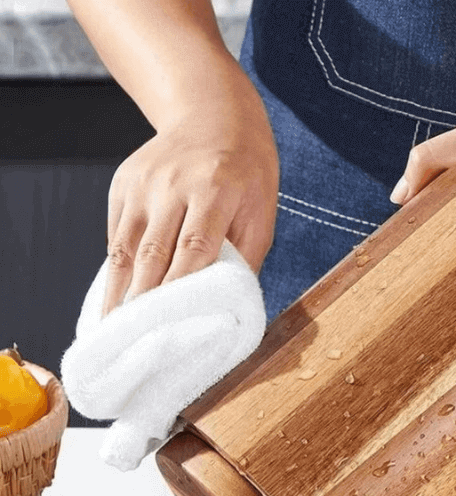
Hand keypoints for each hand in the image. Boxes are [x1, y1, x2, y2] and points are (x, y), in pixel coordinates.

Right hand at [103, 87, 277, 314]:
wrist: (214, 114)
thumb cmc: (247, 173)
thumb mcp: (262, 212)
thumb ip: (245, 257)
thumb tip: (227, 306)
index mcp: (215, 190)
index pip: (194, 249)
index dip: (180, 291)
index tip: (170, 328)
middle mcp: (172, 185)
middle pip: (153, 253)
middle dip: (143, 302)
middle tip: (136, 343)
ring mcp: (142, 183)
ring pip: (125, 247)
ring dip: (119, 292)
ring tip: (114, 331)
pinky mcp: (122, 184)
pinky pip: (117, 235)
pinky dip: (117, 269)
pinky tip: (116, 298)